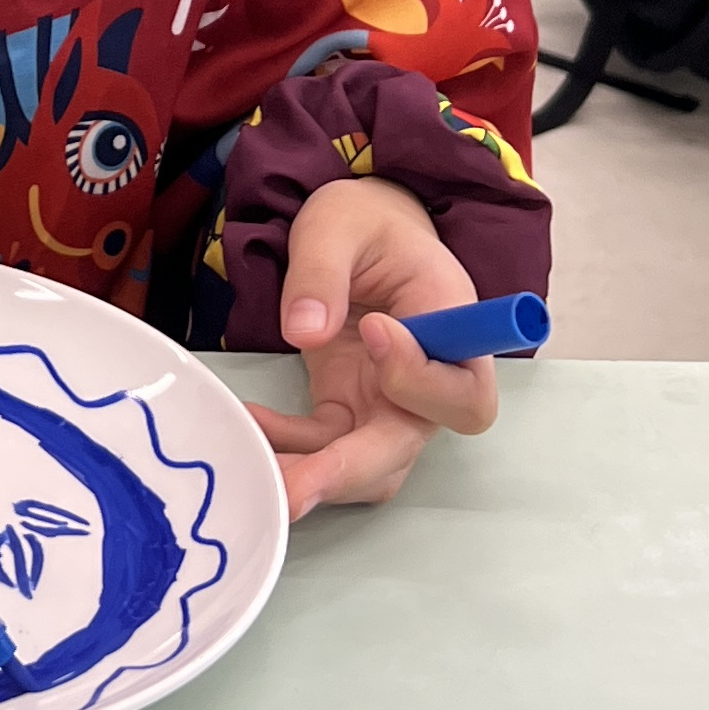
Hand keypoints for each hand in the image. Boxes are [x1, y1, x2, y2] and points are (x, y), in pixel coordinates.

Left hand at [249, 177, 500, 514]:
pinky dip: (287, 448)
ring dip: (315, 476)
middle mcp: (429, 377)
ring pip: (368, 464)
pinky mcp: (348, 406)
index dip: (419, 379)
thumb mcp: (337, 224)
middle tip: (296, 488)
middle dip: (350, 469)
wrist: (356, 233)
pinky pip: (323, 446)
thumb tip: (305, 330)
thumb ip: (322, 271)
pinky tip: (248, 425)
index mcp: (450, 324)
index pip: (460, 389)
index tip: (373, 331)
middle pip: (409, 445)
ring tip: (259, 472)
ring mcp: (388, 399)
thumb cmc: (364, 221)